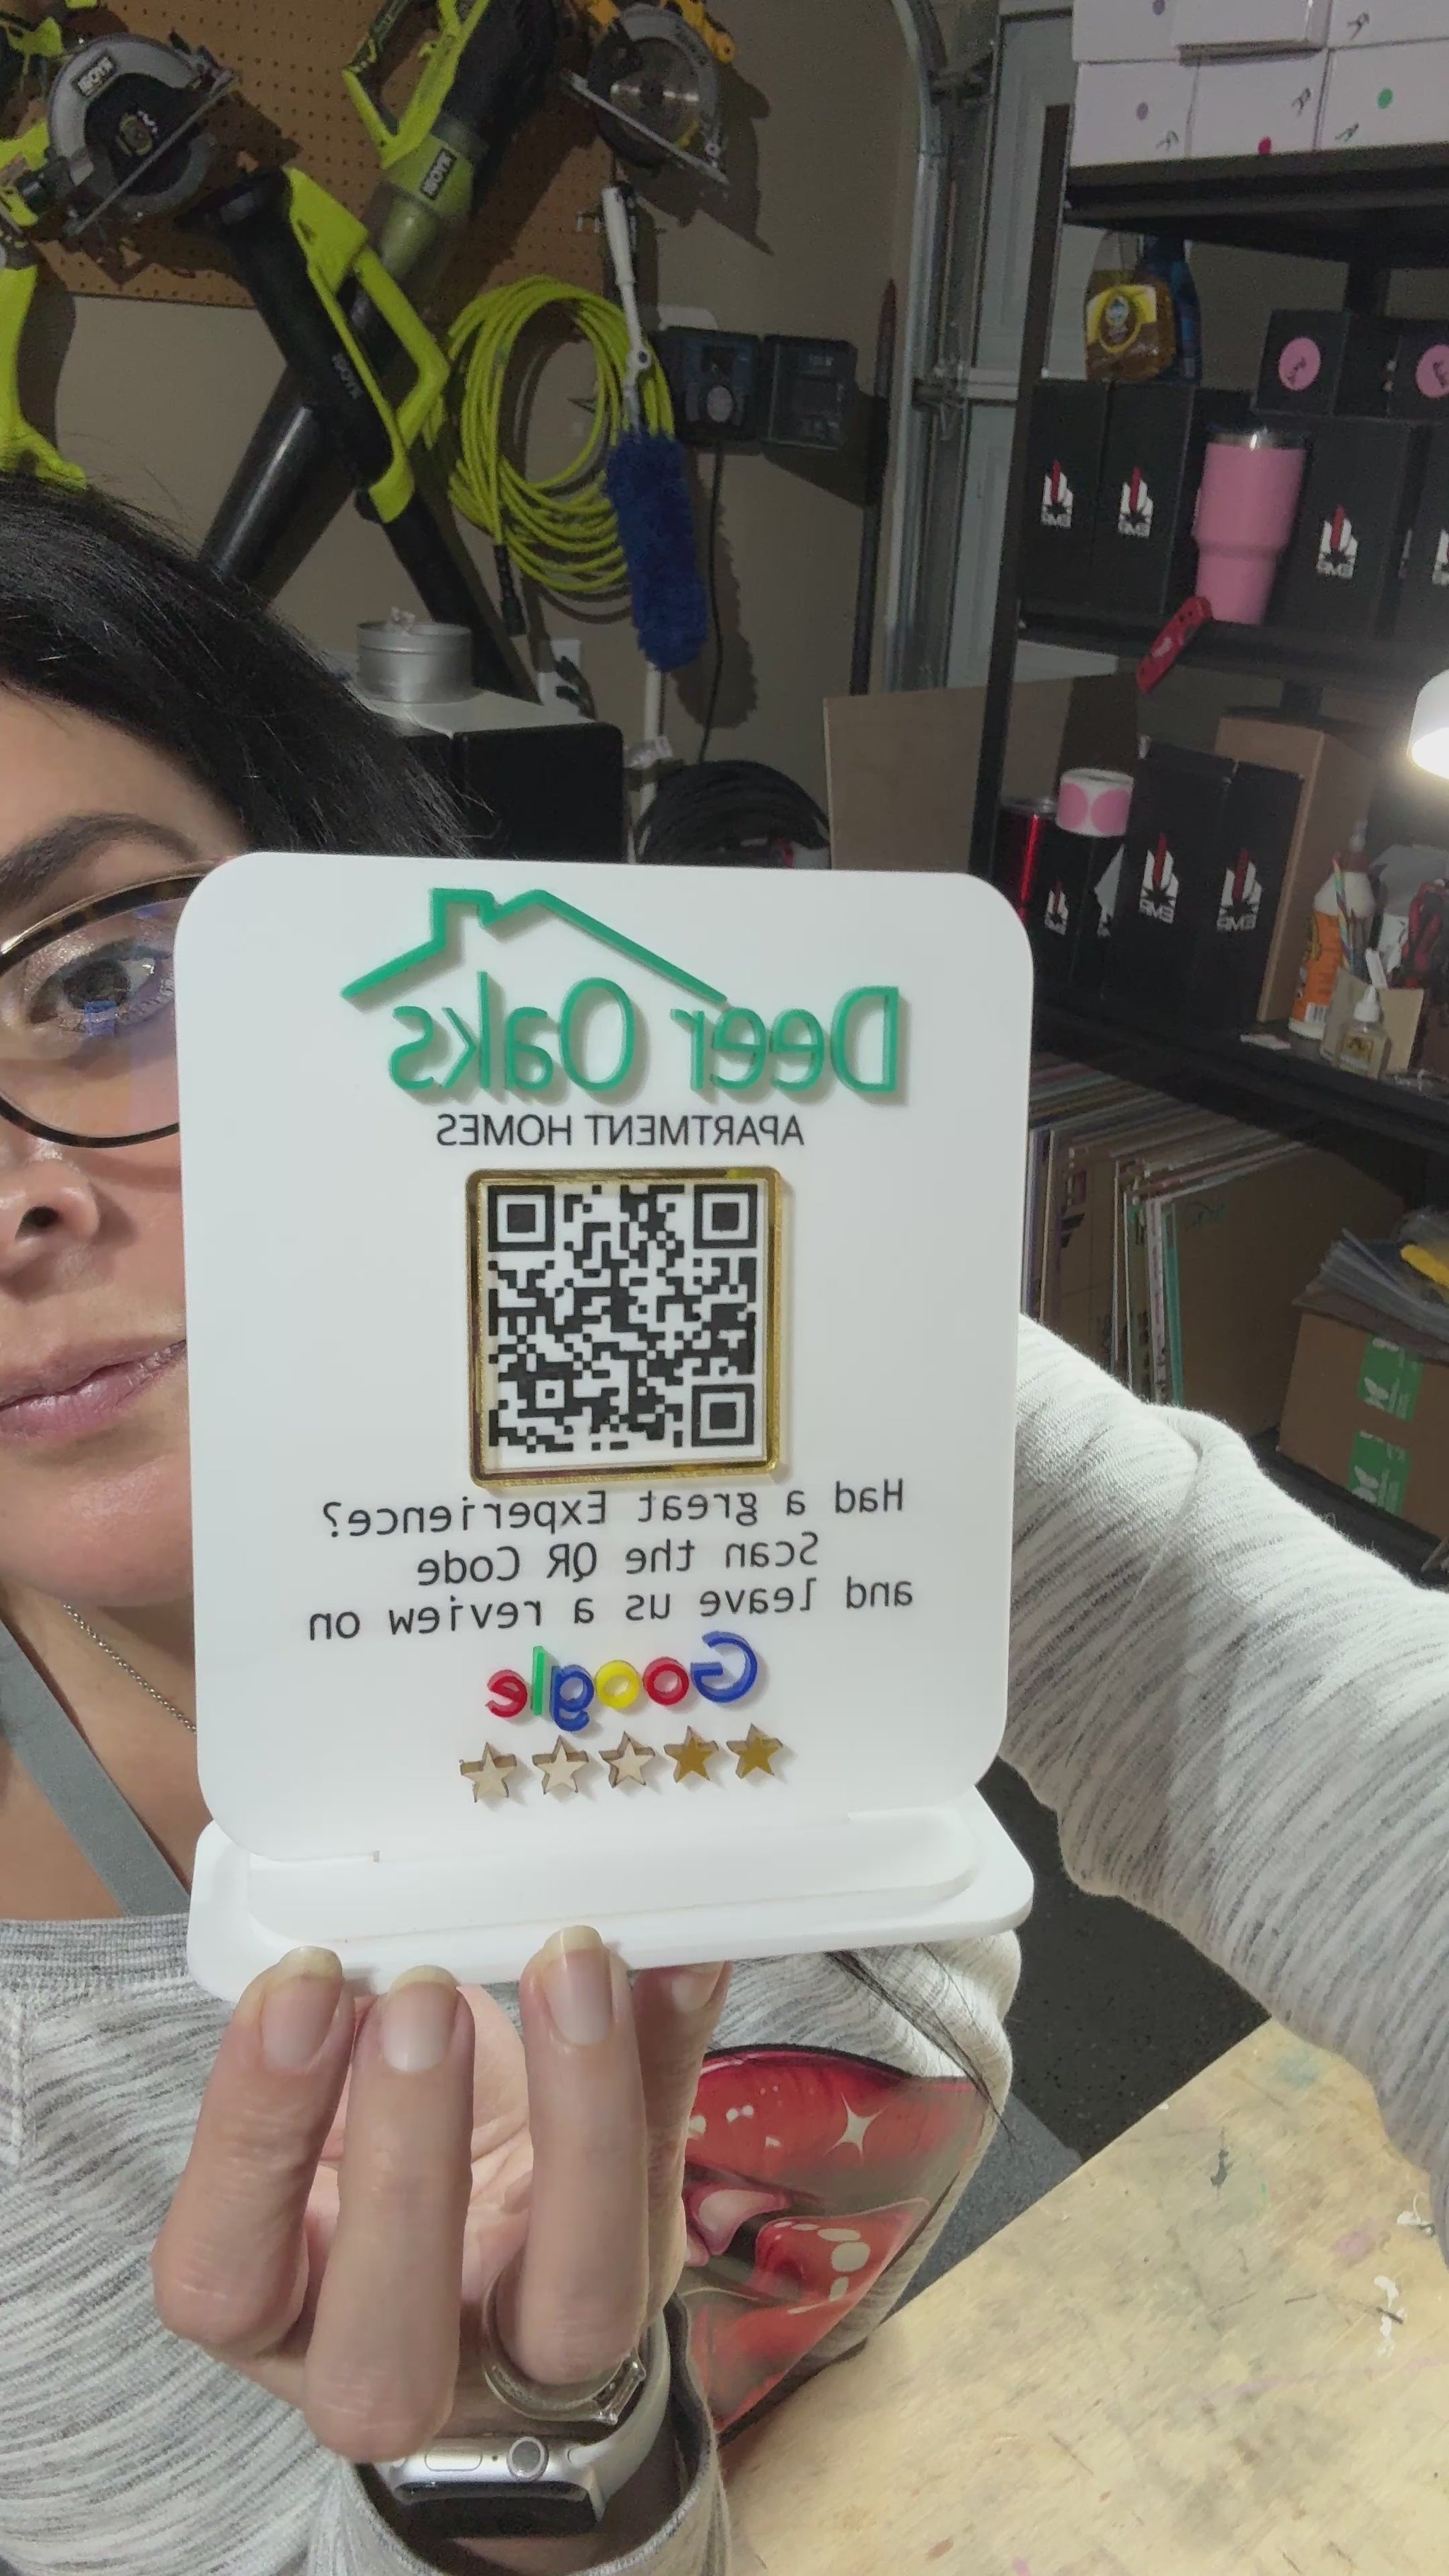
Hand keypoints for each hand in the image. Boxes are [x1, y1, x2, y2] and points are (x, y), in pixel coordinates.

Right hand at [152, 1932, 727, 2503]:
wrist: (498, 2211)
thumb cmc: (382, 2150)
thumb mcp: (326, 2099)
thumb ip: (329, 2031)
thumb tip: (347, 1916)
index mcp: (285, 2318)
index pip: (225, 2281)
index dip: (253, 2139)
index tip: (298, 1988)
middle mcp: (411, 2369)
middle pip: (387, 2360)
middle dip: (402, 2172)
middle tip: (420, 1998)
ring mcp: (546, 2347)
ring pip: (575, 2309)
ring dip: (577, 2121)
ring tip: (566, 1965)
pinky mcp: (646, 2272)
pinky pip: (672, 2177)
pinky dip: (677, 2054)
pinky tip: (682, 1959)